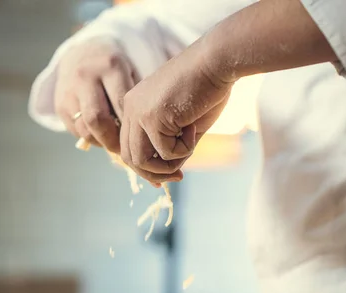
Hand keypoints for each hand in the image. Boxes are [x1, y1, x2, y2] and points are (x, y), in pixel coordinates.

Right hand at [55, 38, 137, 152]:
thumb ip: (135, 98)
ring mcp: (69, 89)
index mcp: (110, 66)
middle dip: (112, 140)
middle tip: (123, 149)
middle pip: (97, 119)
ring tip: (111, 143)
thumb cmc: (116, 70)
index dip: (129, 127)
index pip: (120, 105)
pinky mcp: (59, 103)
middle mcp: (86, 75)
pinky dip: (88, 137)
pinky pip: (74, 129)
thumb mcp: (131, 73)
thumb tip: (142, 134)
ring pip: (84, 128)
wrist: (83, 52)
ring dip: (99, 141)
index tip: (137, 139)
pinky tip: (100, 135)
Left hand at [120, 39, 232, 183]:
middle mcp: (131, 108)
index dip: (145, 168)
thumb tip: (167, 173)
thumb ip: (172, 145)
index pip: (129, 146)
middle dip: (154, 174)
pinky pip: (165, 153)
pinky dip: (185, 149)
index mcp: (135, 105)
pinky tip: (193, 126)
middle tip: (179, 176)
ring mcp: (139, 113)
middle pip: (130, 157)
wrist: (217, 62)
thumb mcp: (184, 124)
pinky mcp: (153, 118)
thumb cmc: (207, 88)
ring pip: (142, 160)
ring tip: (189, 148)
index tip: (166, 177)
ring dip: (168, 166)